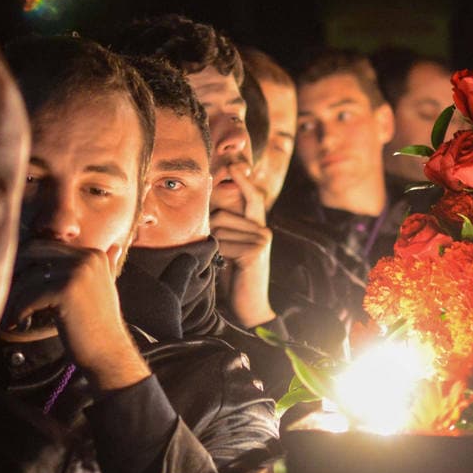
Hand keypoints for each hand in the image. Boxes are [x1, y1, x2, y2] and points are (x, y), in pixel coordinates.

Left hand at [5, 239, 150, 392]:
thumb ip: (106, 265)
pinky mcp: (66, 290)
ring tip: (10, 313)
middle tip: (4, 292)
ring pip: (30, 278)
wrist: (108, 353)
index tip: (15, 281)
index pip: (47, 246)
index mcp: (93, 254)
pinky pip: (30, 297)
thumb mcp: (106, 287)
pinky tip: (16, 323)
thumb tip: (115, 246)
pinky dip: (18, 311)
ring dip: (15, 297)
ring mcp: (78, 273)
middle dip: (16, 272)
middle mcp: (87, 258)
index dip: (26, 262)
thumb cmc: (101, 324)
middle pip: (35, 253)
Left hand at [211, 164, 275, 328]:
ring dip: (212, 248)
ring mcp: (262, 238)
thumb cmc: (233, 278)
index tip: (234, 163)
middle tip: (214, 253)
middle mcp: (263, 229)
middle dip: (209, 232)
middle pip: (222, 215)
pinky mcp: (257, 250)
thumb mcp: (228, 248)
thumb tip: (208, 206)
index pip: (251, 195)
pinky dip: (216, 257)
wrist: (249, 308)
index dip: (243, 178)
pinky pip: (222, 244)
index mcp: (258, 226)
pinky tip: (224, 269)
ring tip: (220, 264)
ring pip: (219, 229)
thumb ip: (224, 228)